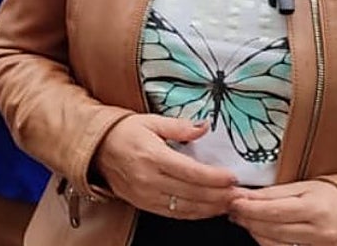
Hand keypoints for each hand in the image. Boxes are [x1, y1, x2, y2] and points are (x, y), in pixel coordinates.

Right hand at [92, 114, 236, 219]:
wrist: (96, 148)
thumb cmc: (124, 132)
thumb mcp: (150, 121)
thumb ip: (179, 126)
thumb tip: (204, 126)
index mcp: (152, 155)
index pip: (192, 172)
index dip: (215, 178)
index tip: (233, 178)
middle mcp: (148, 178)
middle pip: (193, 193)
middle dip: (220, 196)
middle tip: (240, 194)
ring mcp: (145, 194)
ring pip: (186, 207)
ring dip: (211, 208)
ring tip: (229, 203)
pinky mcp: (143, 204)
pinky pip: (175, 214)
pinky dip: (195, 213)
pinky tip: (208, 209)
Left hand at [229, 180, 336, 245]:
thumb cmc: (329, 197)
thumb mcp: (303, 187)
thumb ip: (273, 193)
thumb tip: (243, 195)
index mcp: (316, 209)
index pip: (274, 211)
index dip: (249, 208)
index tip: (233, 201)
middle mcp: (321, 233)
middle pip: (273, 230)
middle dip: (248, 220)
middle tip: (234, 210)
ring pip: (276, 245)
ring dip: (255, 232)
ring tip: (245, 220)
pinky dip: (269, 243)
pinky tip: (261, 233)